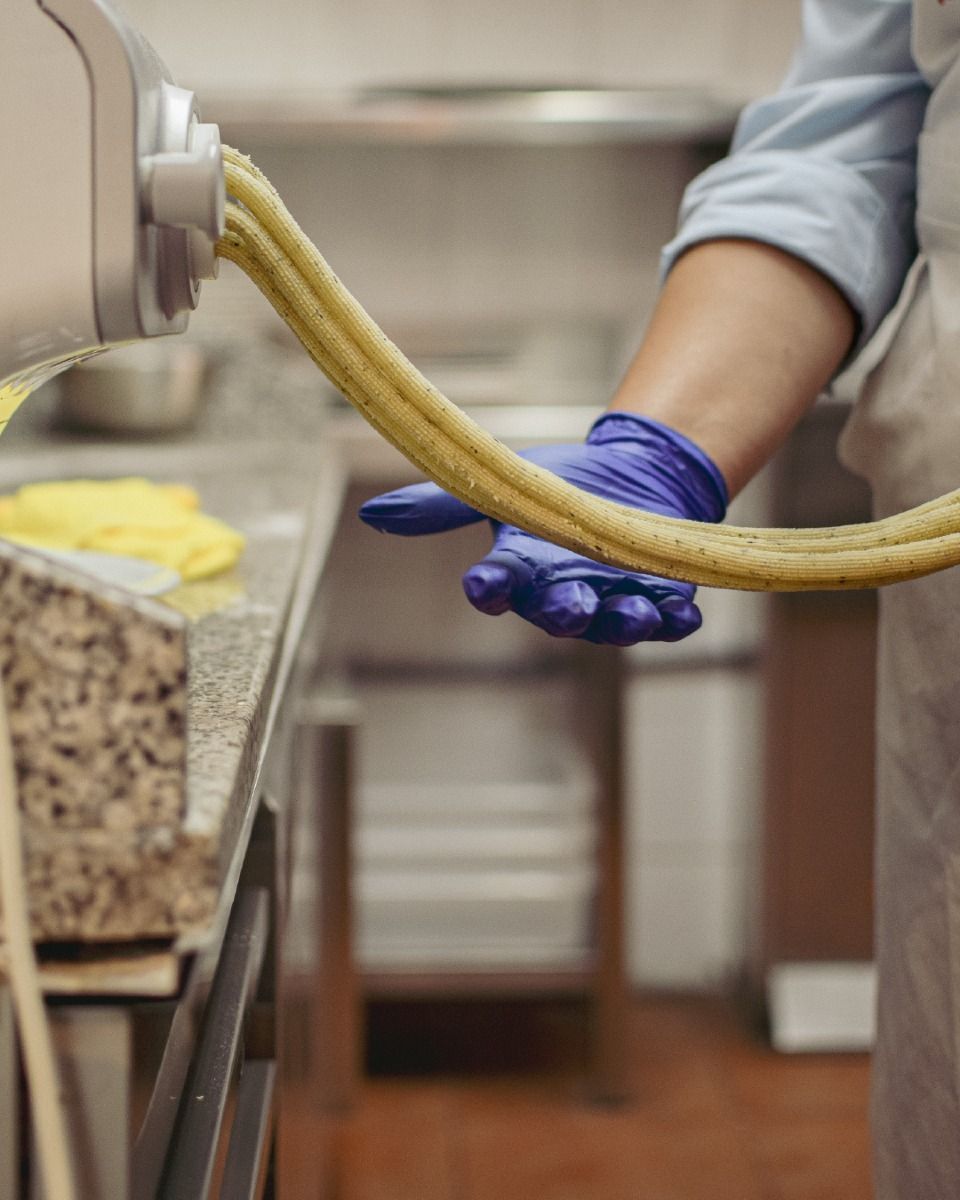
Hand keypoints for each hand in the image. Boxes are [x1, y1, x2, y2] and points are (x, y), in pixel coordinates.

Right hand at [358, 412, 727, 644]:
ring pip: (615, 624)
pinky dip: (676, 619)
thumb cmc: (561, 490)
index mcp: (521, 573)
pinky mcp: (661, 599)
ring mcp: (613, 602)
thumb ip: (444, 504)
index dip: (489, 588)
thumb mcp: (506, 487)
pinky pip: (668, 619)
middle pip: (558, 615)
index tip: (482, 583)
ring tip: (636, 611)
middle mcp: (563, 598)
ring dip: (625, 622)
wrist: (635, 479)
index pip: (496, 586)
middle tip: (570, 607)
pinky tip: (684, 613)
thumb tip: (371, 516)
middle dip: (565, 613)